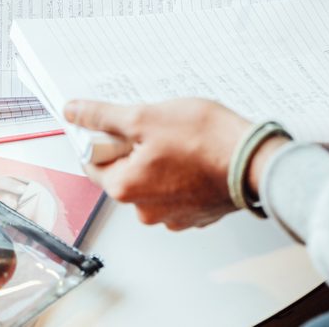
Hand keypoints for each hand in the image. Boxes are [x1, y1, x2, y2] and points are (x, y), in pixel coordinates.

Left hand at [64, 97, 249, 229]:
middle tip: (160, 128)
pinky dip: (183, 175)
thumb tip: (74, 112)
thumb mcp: (147, 117)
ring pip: (153, 182)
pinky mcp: (196, 215)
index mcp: (125, 188)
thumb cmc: (205, 140)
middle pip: (125, 172)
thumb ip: (104, 116)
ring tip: (185, 141)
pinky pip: (178, 191)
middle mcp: (145, 211)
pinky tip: (198, 157)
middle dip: (137, 149)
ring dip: (161, 162)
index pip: (94, 162)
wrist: (254, 161)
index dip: (105, 137)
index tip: (123, 124)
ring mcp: (173, 216)